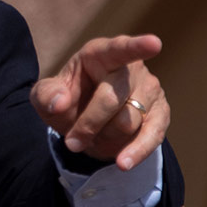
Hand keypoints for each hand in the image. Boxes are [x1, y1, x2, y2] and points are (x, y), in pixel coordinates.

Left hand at [31, 34, 168, 170]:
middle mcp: (131, 69)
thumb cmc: (67, 101)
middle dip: (88, 124)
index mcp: (102, 54)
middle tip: (72, 141)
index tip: (154, 43)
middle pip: (112, 99)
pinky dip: (136, 152)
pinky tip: (123, 162)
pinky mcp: (160, 114)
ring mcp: (150, 90)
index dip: (137, 46)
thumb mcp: (46, 97)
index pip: (120, 49)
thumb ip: (46, 95)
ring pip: (128, 122)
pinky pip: (152, 137)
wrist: (85, 124)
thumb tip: (60, 102)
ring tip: (96, 132)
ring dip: (104, 136)